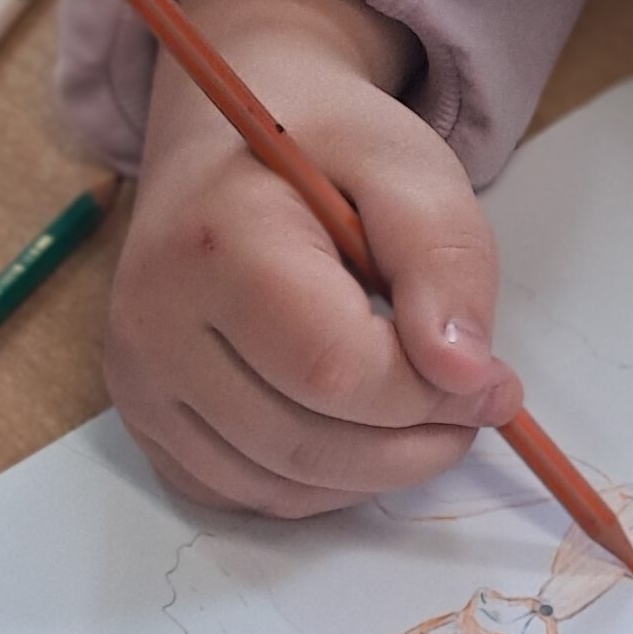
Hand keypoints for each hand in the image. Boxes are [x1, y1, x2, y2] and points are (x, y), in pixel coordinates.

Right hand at [104, 0, 521, 517]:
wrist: (225, 140)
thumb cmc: (322, 146)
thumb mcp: (408, 165)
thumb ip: (446, 260)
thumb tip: (466, 375)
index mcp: (216, 243)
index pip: (335, 372)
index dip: (433, 397)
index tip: (495, 382)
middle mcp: (153, 320)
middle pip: (306, 445)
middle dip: (415, 444)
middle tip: (471, 405)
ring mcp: (138, 378)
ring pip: (277, 486)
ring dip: (374, 472)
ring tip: (419, 408)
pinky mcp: (142, 418)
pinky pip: (242, 493)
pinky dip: (317, 484)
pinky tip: (354, 428)